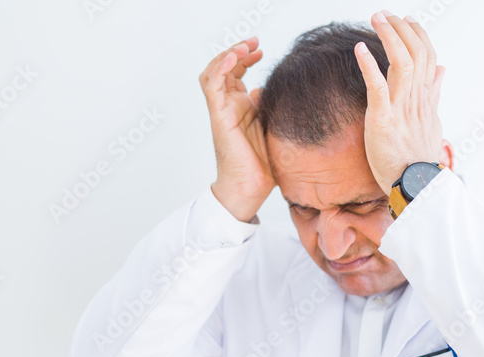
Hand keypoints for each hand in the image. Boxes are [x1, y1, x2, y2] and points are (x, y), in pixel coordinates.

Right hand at [199, 36, 273, 221]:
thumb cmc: (260, 165)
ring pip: (214, 73)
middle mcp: (229, 106)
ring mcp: (222, 111)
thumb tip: (267, 90)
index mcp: (240, 107)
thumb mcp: (270, 128)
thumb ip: (268, 108)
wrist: (250, 189)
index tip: (261, 50)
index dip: (246, 58)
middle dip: (237, 50)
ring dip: (227, 56)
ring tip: (243, 48)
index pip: (236, 73)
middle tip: (254, 42)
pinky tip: (233, 59)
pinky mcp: (219, 118)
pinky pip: (213, 88)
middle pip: (224, 68)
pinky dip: (220, 70)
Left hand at [354, 11, 445, 194]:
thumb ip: (434, 93)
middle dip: (401, 29)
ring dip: (388, 37)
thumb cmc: (419, 156)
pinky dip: (369, 66)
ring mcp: (401, 108)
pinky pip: (377, 87)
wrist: (416, 185)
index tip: (407, 20)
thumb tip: (442, 70)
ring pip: (402, 62)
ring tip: (376, 19)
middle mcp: (416, 99)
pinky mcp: (382, 119)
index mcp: (426, 99)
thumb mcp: (431, 121)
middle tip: (385, 14)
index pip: (428, 56)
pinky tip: (360, 49)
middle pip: (416, 53)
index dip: (418, 35)